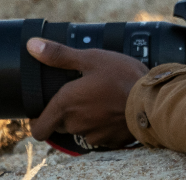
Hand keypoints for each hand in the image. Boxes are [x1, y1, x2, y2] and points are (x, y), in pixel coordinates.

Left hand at [27, 38, 148, 147]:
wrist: (153, 101)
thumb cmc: (123, 78)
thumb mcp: (91, 58)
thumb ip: (59, 55)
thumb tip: (33, 45)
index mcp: (65, 104)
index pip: (38, 128)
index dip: (38, 120)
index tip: (46, 109)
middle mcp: (75, 124)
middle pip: (60, 125)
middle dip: (67, 113)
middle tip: (82, 95)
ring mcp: (93, 134)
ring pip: (80, 129)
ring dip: (86, 118)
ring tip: (102, 100)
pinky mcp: (110, 140)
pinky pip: (100, 134)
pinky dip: (103, 125)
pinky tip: (114, 110)